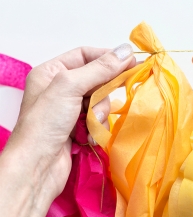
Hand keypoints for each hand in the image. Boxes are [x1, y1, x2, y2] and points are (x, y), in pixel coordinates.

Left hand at [5, 43, 134, 199]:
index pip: (85, 55)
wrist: (38, 166)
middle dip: (102, 93)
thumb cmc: (45, 123)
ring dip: (99, 114)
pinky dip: (97, 128)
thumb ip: (100, 68)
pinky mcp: (77, 129)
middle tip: (104, 101)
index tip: (130, 62)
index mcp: (51, 72)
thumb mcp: (70, 87)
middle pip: (96, 80)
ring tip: (90, 125)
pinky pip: (97, 121)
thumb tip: (126, 50)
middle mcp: (59, 89)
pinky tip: (89, 137)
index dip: (107, 58)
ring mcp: (69, 111)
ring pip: (99, 102)